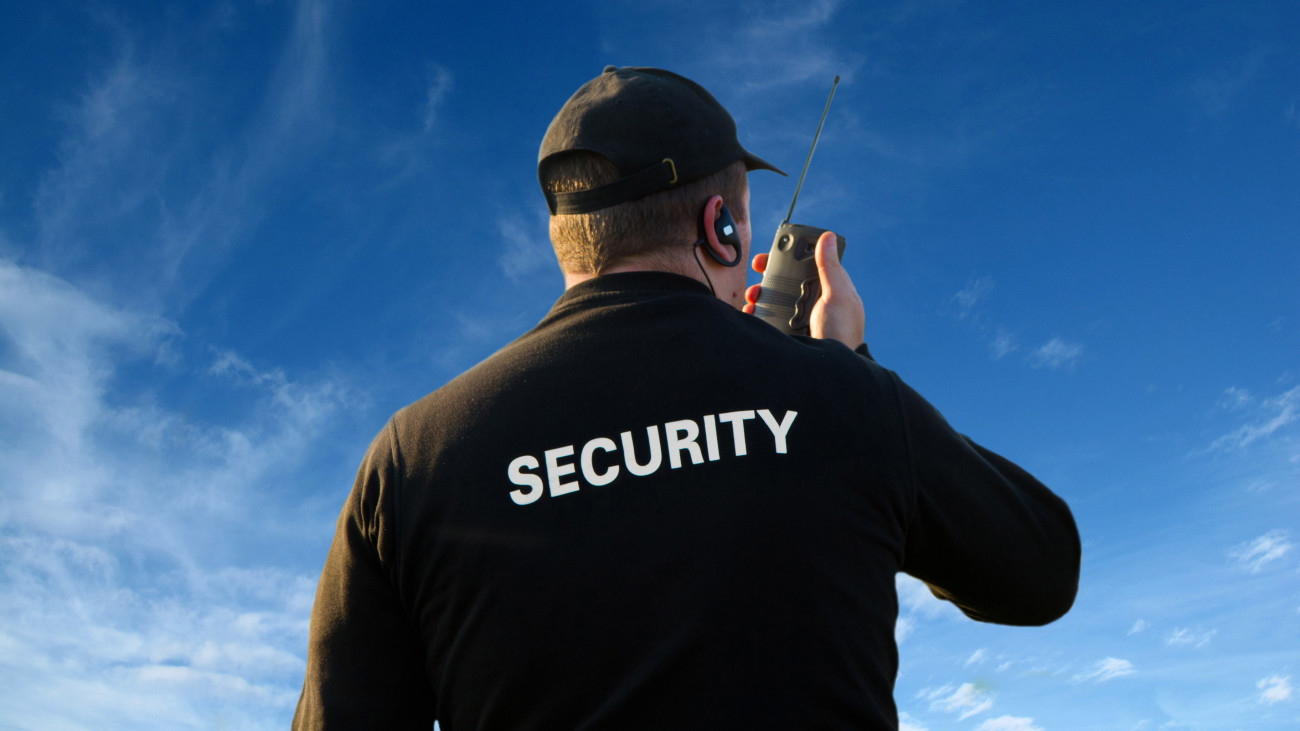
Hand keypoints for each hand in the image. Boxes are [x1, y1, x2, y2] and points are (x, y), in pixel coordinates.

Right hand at [743, 231, 864, 348]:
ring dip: (760, 295)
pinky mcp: (787, 333)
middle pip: (786, 281)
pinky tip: (750, 312)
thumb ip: (830, 267)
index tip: (771, 254)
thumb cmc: (843, 331)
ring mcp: (799, 318)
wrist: (831, 370)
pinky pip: (767, 318)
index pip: (805, 266)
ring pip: (774, 299)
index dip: (788, 258)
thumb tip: (827, 237)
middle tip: (757, 273)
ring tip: (753, 297)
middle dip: (769, 276)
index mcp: (828, 290)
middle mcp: (813, 303)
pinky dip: (756, 313)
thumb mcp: (838, 296)